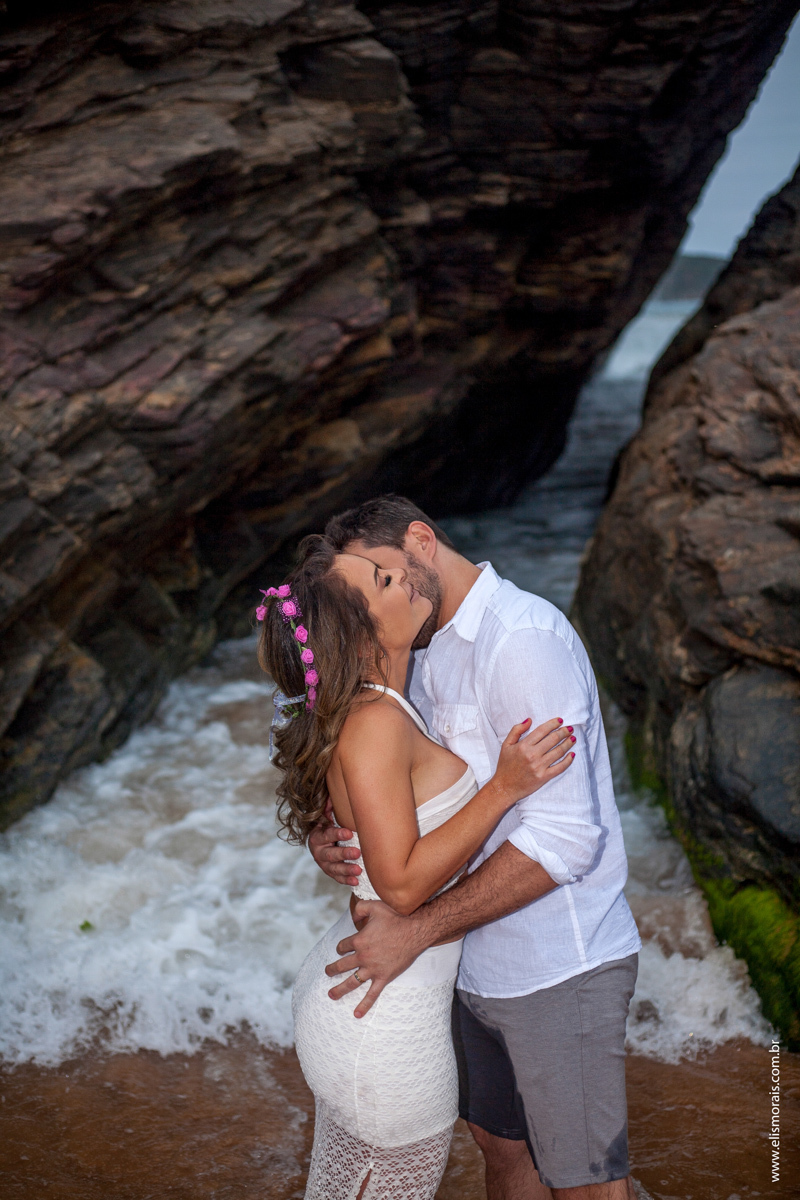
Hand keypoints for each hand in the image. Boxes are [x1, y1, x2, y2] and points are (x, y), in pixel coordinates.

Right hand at [308, 798, 361, 885]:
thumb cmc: (329, 827)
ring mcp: (324, 864)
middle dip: (344, 853)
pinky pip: (337, 878)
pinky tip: (356, 881)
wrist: (322, 844)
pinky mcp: (330, 873)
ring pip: (334, 868)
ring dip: (346, 869)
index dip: (337, 834)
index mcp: (317, 836)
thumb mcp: (327, 817)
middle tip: (357, 852)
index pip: (326, 834)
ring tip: (359, 870)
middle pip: (330, 854)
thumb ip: (329, 809)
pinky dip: (346, 880)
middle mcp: (318, 851)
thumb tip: (333, 795)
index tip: (349, 832)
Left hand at [325, 899, 428, 1017]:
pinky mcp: (383, 978)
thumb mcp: (375, 906)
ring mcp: (372, 969)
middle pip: (341, 966)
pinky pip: (371, 994)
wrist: (414, 932)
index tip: (342, 948)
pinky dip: (364, 1005)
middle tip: (327, 972)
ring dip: (339, 989)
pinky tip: (356, 1014)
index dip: (341, 947)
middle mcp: (362, 957)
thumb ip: (360, 908)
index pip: (343, 946)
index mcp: (359, 940)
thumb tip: (352, 915)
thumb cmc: (396, 917)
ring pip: (351, 982)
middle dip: (332, 970)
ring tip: (331, 995)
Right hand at [491, 717, 574, 803]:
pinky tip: (572, 754)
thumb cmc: (505, 766)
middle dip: (563, 732)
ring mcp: (539, 766)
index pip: (542, 730)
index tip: (560, 720)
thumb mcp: (506, 745)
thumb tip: (529, 720)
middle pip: (553, 739)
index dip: (553, 724)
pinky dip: (568, 760)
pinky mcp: (544, 777)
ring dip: (568, 743)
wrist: (505, 787)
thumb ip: (516, 730)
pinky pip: (560, 767)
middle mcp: (532, 755)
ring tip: (573, 738)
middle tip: (570, 729)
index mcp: (523, 746)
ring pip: (559, 752)